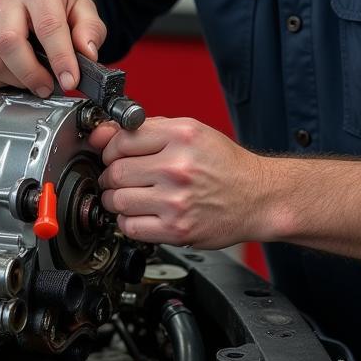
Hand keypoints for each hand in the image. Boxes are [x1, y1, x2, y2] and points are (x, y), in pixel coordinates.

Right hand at [0, 0, 106, 96]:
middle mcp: (7, 1)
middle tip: (49, 87)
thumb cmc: (58, 6)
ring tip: (35, 80)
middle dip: (31, 73)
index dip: (60, 58)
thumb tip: (87, 53)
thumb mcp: (83, 10)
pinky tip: (16, 77)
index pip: (48, 26)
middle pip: (8, 43)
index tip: (70, 81)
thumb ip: (90, 30)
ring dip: (16, 81)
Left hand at [91, 117, 261, 247]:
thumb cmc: (224, 164)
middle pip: (116, 172)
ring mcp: (176, 200)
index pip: (121, 140)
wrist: (257, 197)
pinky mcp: (177, 230)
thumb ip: (147, 130)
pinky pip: (130, 227)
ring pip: (118, 201)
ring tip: (128, 196)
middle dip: (110, 176)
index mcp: (181, 136)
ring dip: (115, 200)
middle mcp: (178, 167)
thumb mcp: (190, 132)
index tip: (114, 155)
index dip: (110, 149)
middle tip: (118, 178)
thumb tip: (102, 134)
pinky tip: (140, 213)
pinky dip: (128, 221)